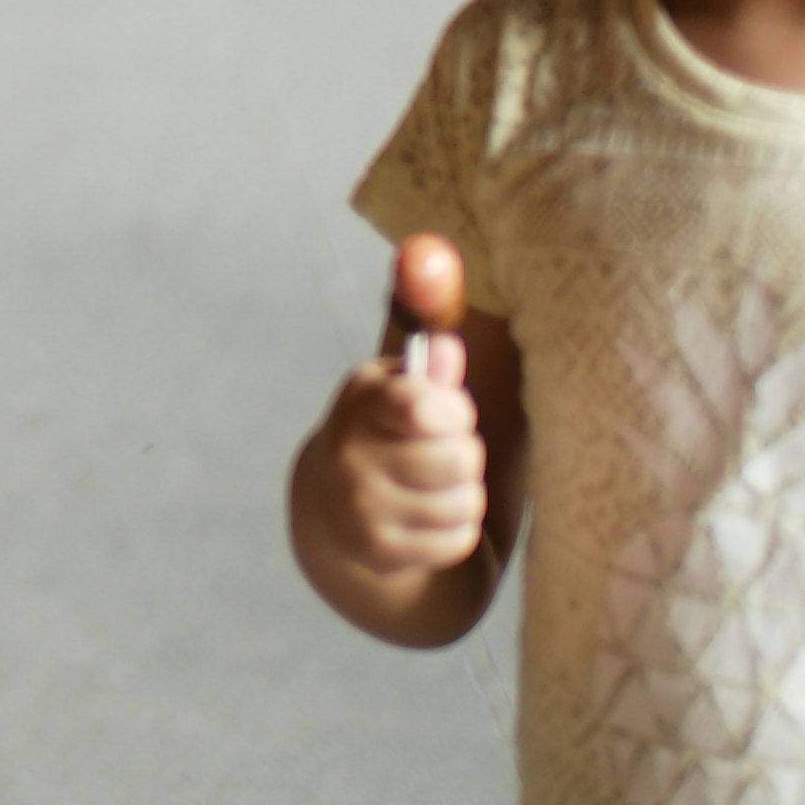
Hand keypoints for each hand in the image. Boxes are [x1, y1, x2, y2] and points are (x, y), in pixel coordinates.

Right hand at [316, 234, 490, 581]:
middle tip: (440, 451)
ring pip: (464, 501)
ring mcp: (358, 505)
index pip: (426, 407)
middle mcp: (348, 450)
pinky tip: (427, 519)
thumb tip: (432, 254)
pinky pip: (457, 540)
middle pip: (459, 458)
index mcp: (362, 396)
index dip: (455, 413)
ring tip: (435, 485)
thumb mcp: (408, 376)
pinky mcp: (376, 551)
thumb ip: (427, 319)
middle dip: (465, 455)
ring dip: (463, 495)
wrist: (339, 508)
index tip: (447, 412)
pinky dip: (455, 532)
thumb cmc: (394, 428)